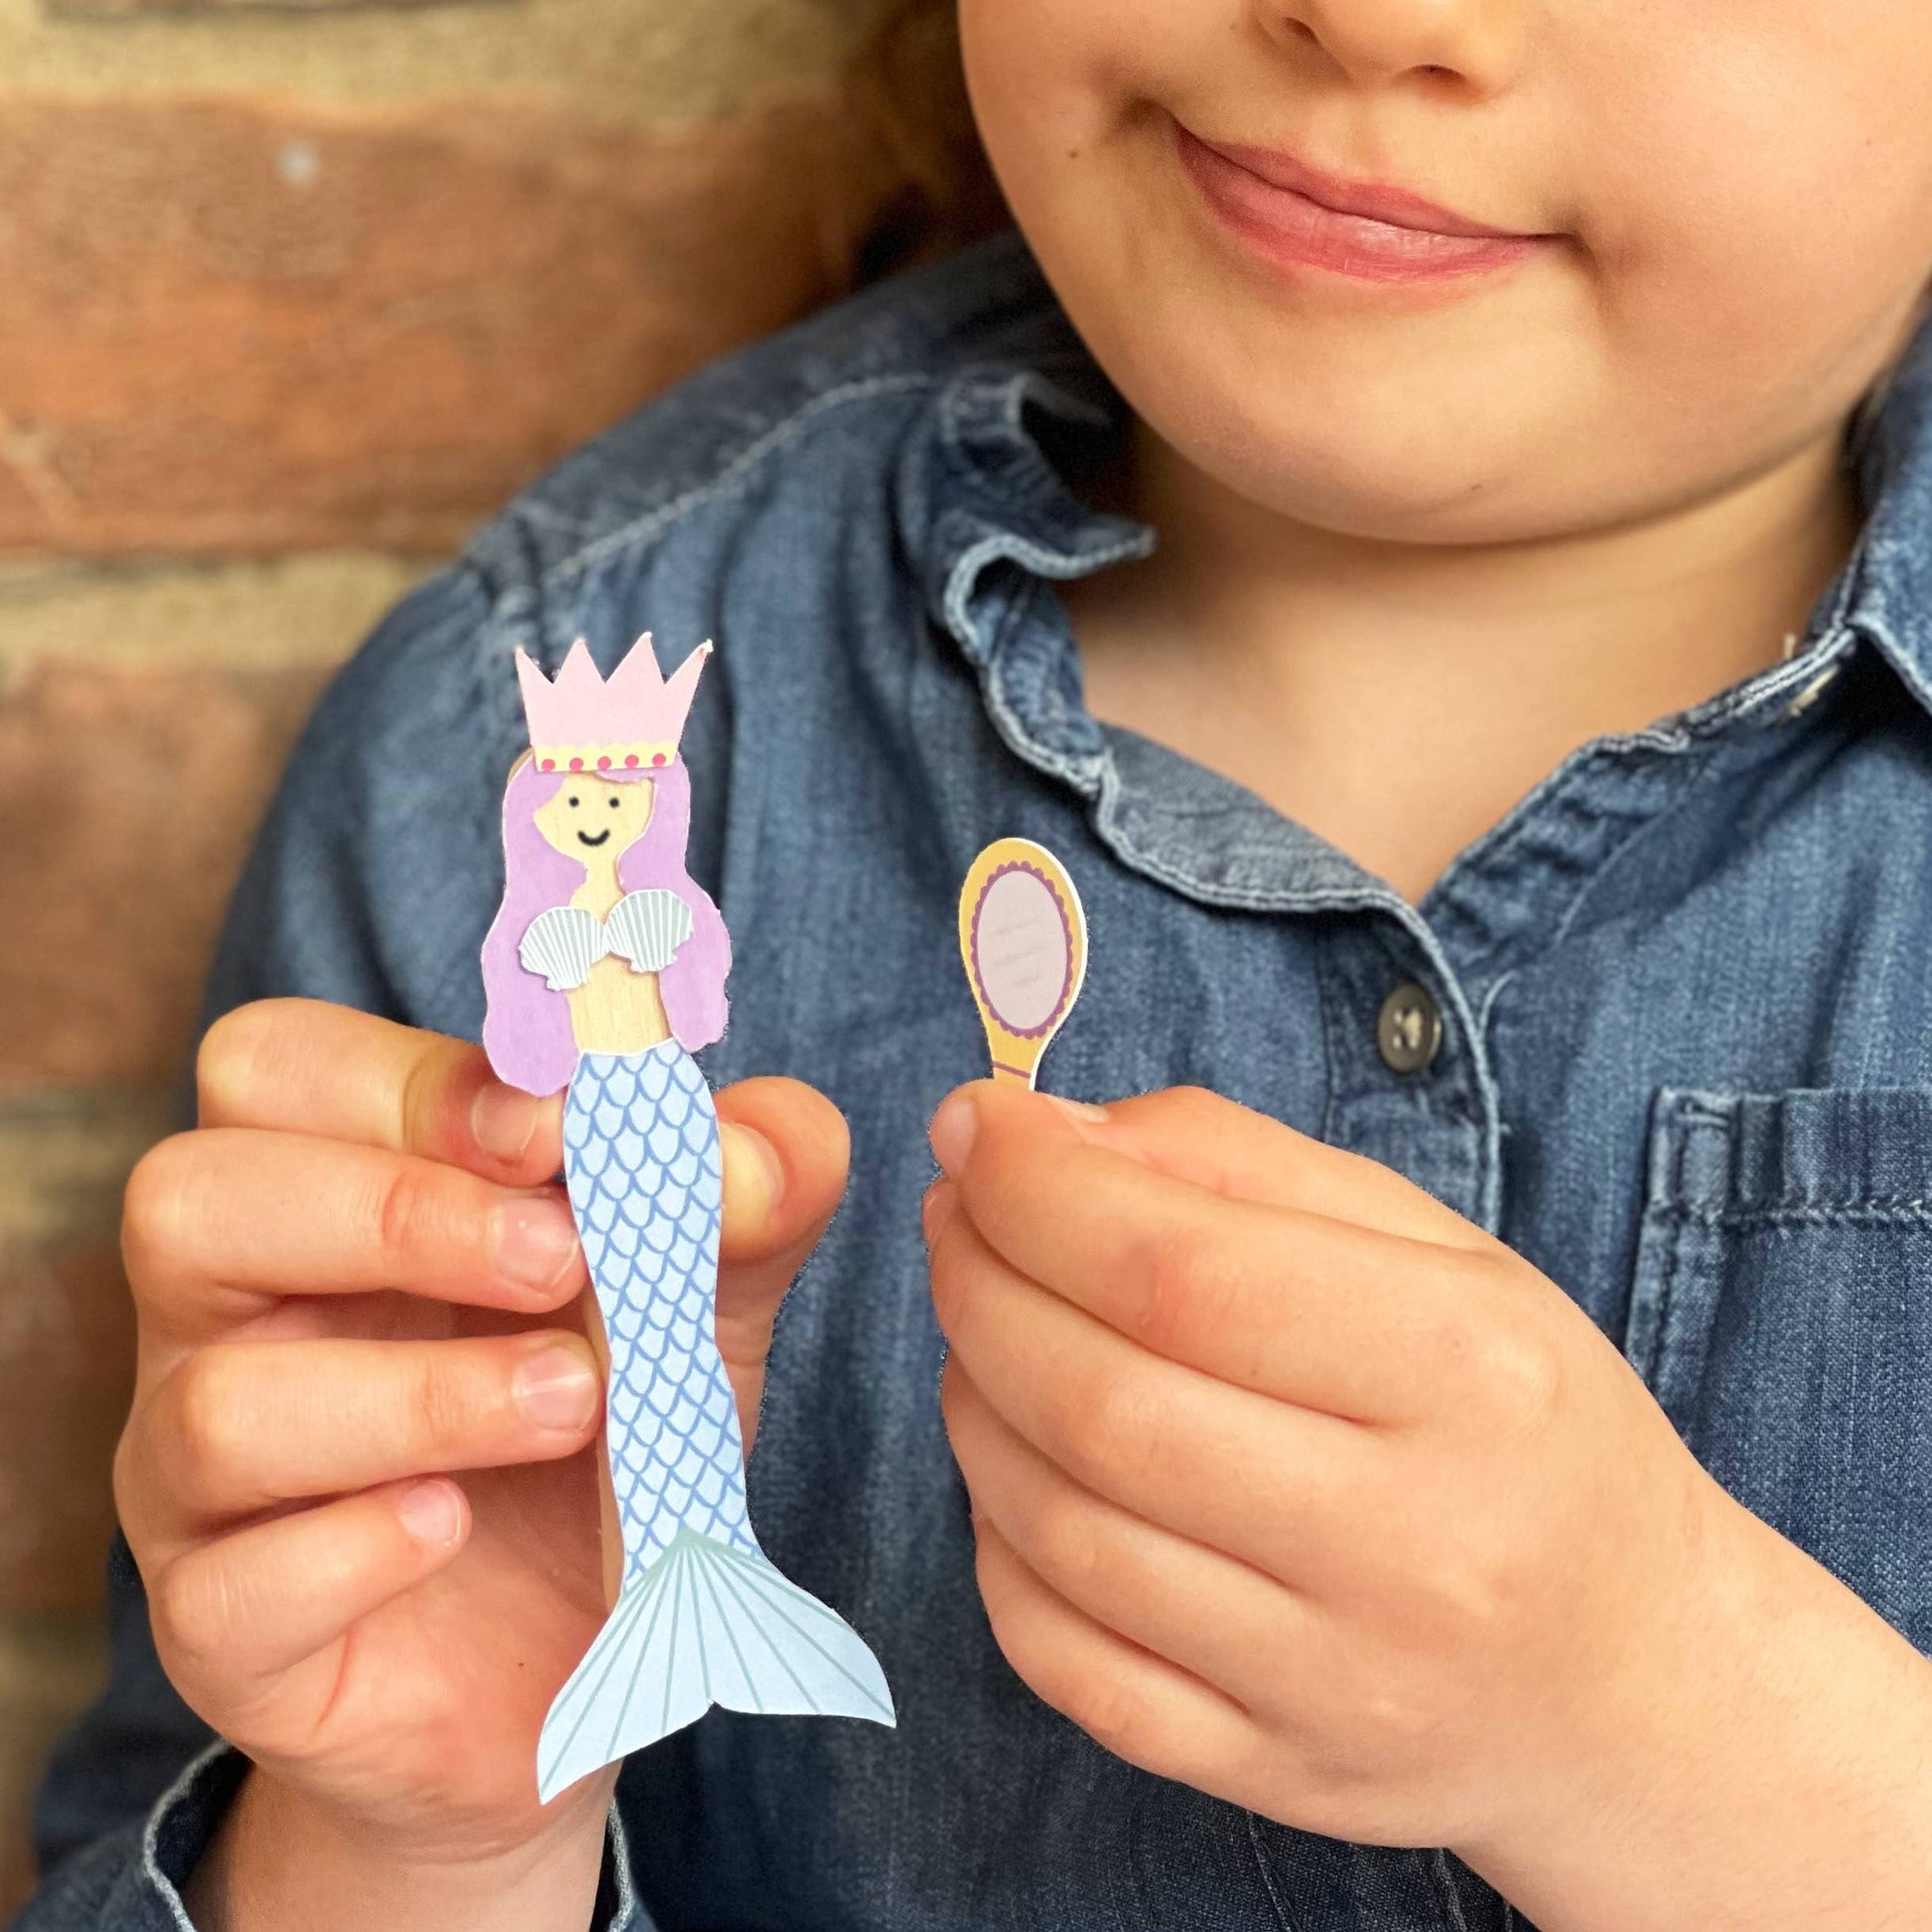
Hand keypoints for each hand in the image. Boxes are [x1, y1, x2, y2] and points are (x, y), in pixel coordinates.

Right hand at [117, 999, 847, 1910]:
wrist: (592, 1661)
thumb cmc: (611, 1432)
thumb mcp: (706, 1291)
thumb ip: (749, 1193)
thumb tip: (749, 1150)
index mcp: (332, 1196)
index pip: (279, 1070)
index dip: (412, 1081)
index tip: (561, 1132)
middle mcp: (235, 1322)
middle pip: (189, 1200)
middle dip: (393, 1214)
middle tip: (562, 1263)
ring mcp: (205, 1487)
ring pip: (215, 1406)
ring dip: (417, 1393)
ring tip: (573, 1405)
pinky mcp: (226, 1638)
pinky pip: (229, 1589)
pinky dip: (357, 1549)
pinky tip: (457, 1530)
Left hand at [923, 1080, 1730, 1856]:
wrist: (1631, 1682)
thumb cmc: (1522, 1424)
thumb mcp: (1440, 1252)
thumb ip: (1244, 1163)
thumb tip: (1050, 1130)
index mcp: (1469, 1375)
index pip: (1184, 1273)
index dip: (1038, 1188)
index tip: (974, 1126)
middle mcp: (1411, 1546)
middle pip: (1103, 1402)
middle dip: (980, 1281)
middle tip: (955, 1217)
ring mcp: (1335, 1685)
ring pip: (1062, 1529)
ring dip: (972, 1397)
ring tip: (980, 1323)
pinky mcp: (1271, 1774)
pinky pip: (1061, 1661)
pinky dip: (994, 1542)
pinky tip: (1015, 1463)